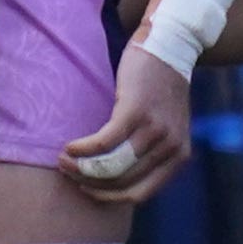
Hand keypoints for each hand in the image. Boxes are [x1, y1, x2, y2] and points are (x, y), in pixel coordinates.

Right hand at [63, 43, 193, 203]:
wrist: (169, 46)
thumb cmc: (160, 88)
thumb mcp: (167, 126)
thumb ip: (152, 152)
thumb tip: (115, 180)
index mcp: (178, 156)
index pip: (140, 193)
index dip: (108, 197)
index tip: (87, 190)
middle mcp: (170, 147)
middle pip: (121, 182)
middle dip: (89, 183)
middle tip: (68, 174)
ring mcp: (155, 130)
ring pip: (110, 166)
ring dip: (80, 167)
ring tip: (63, 160)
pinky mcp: (136, 111)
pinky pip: (103, 142)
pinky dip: (82, 149)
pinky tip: (69, 146)